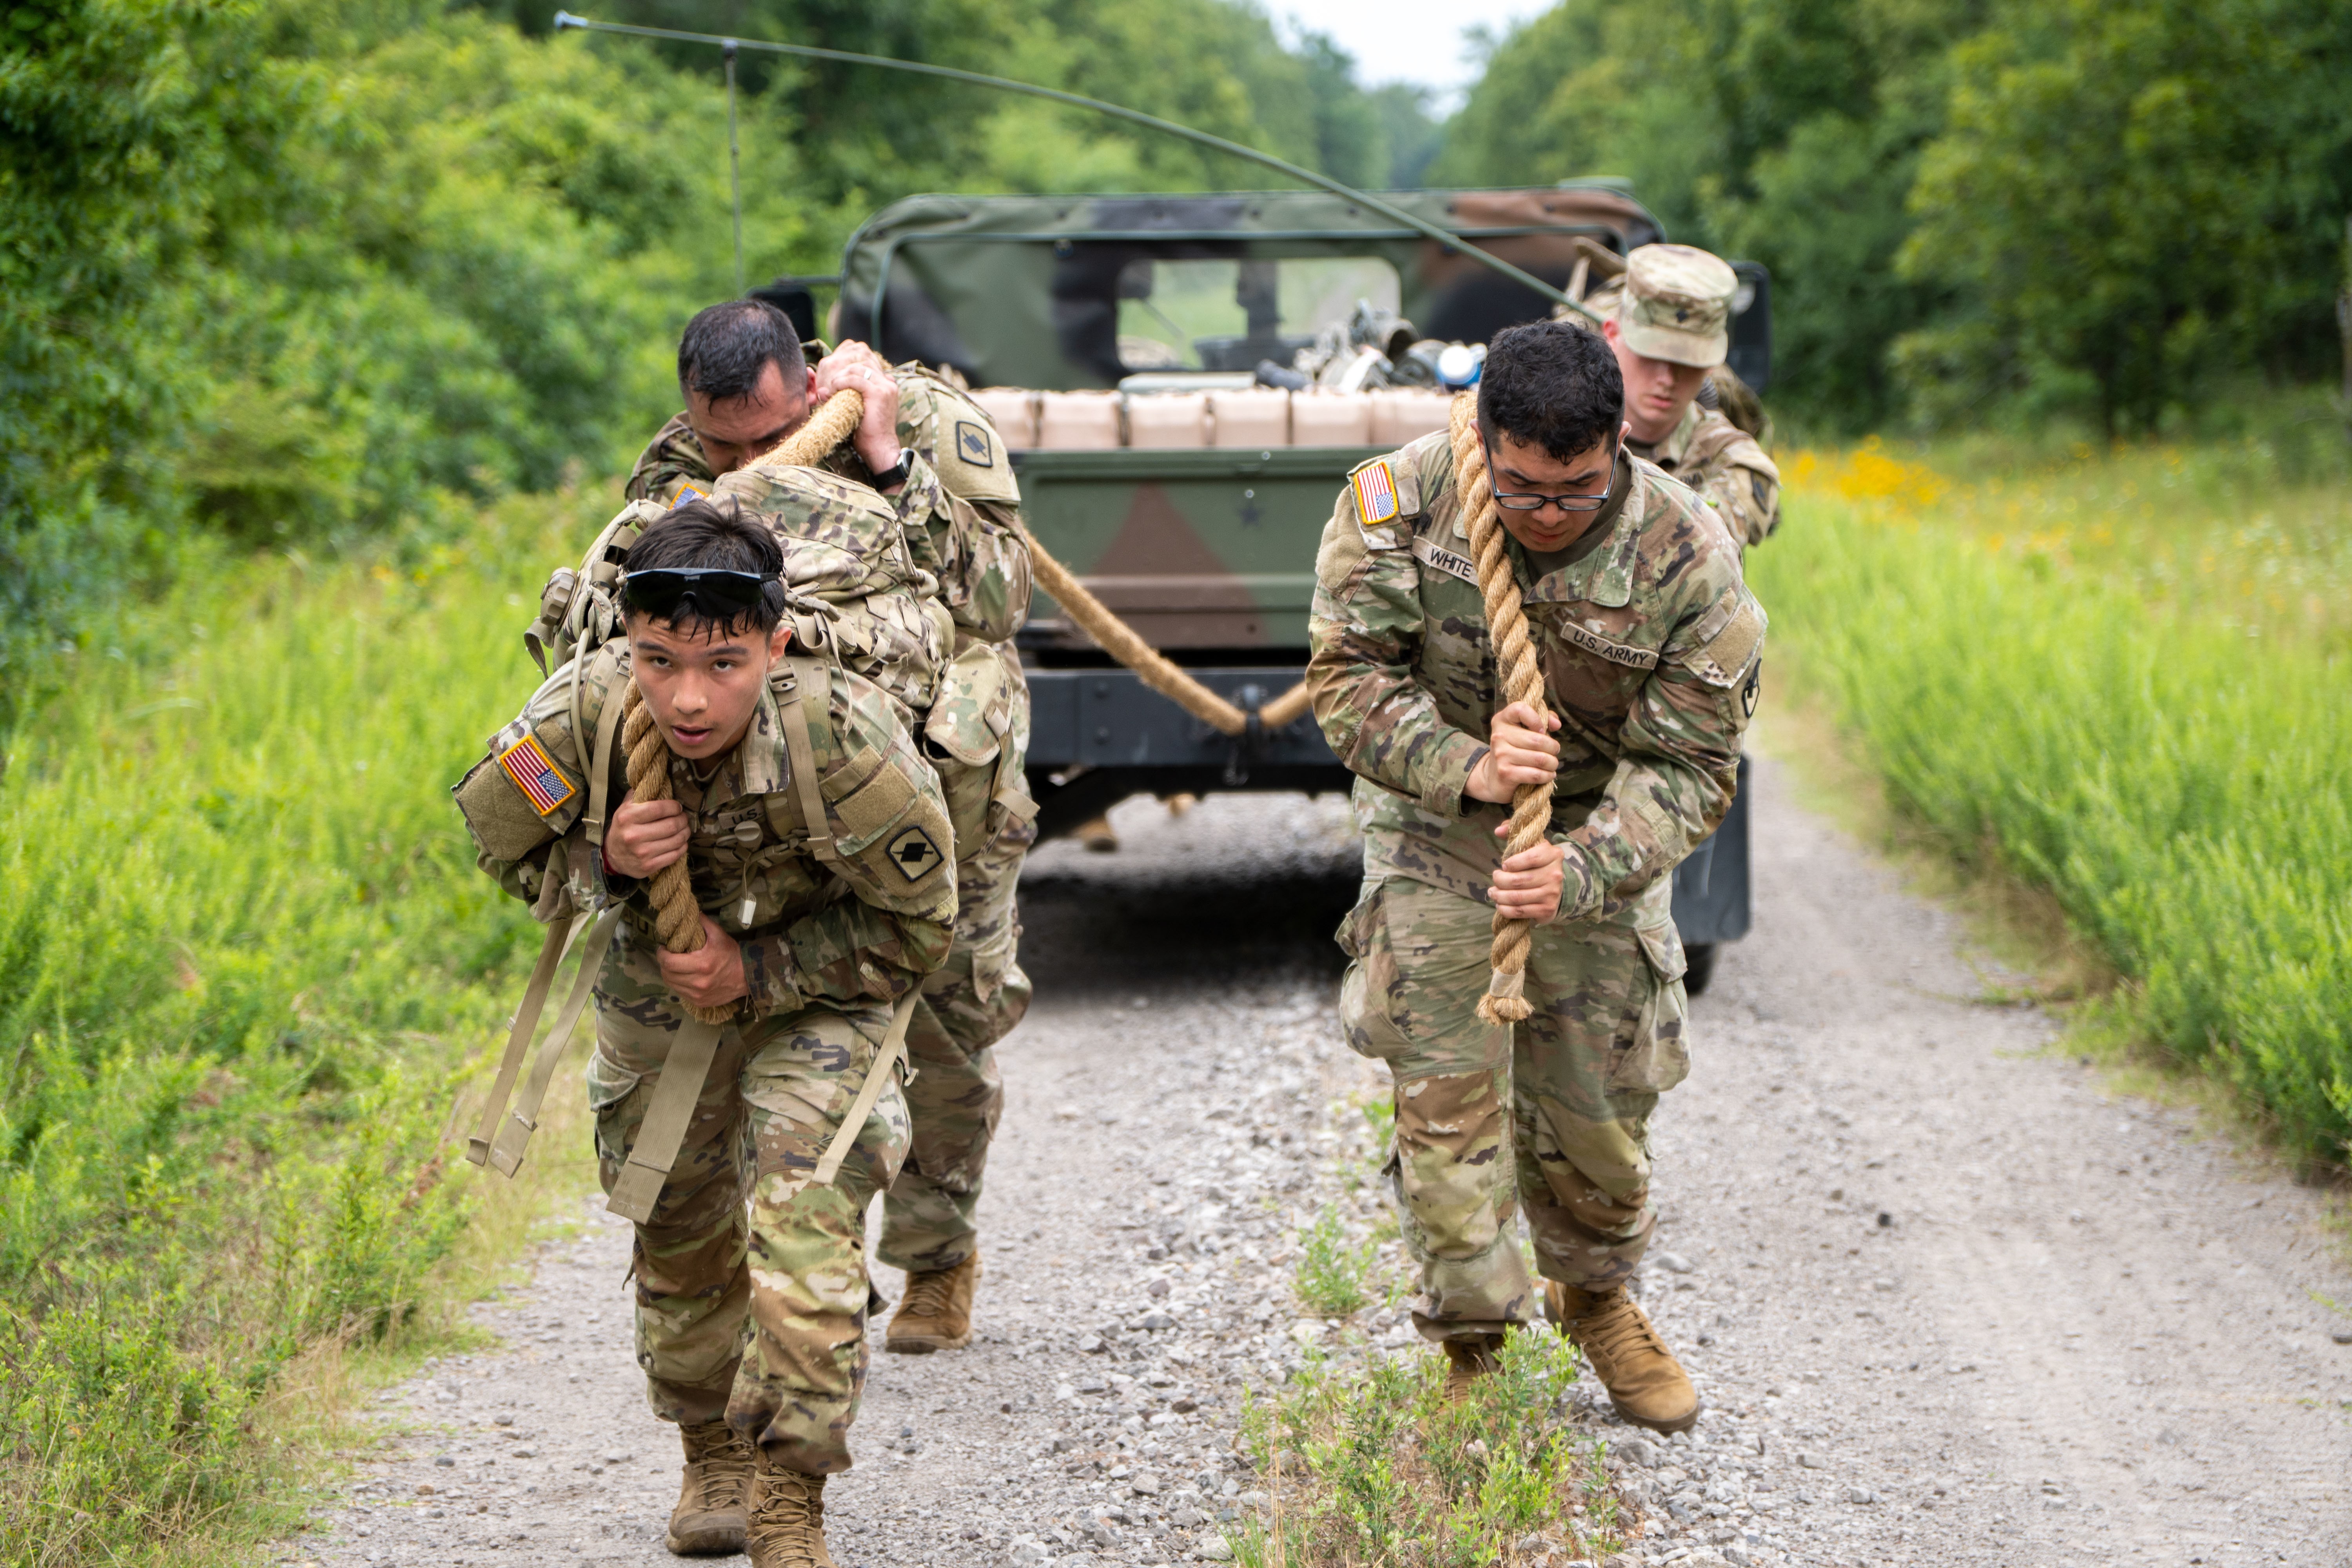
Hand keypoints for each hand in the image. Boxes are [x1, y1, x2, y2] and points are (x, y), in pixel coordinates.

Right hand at [604, 799, 687, 878]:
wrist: (612, 855)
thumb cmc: (623, 827)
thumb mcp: (625, 808)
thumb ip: (639, 795)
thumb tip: (658, 783)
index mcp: (627, 817)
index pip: (659, 808)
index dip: (674, 807)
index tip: (677, 807)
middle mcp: (633, 836)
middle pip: (671, 825)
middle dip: (683, 820)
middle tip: (684, 818)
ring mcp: (642, 853)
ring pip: (676, 840)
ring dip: (685, 833)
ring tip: (685, 829)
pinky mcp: (649, 866)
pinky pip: (675, 855)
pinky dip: (682, 847)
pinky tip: (681, 842)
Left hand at [657, 914, 748, 1010]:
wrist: (747, 976)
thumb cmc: (732, 954)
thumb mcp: (719, 935)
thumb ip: (702, 922)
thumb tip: (688, 912)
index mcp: (701, 965)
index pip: (669, 962)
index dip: (661, 954)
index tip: (662, 948)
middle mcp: (698, 983)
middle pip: (667, 974)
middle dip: (663, 963)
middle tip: (667, 955)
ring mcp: (698, 995)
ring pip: (671, 985)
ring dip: (669, 974)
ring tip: (674, 966)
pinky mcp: (699, 1002)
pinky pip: (680, 993)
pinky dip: (678, 984)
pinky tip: (683, 976)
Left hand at [811, 344, 903, 480]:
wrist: (879, 449)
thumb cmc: (865, 434)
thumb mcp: (856, 408)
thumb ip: (848, 394)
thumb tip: (824, 389)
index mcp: (886, 384)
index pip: (866, 361)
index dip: (848, 364)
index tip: (834, 375)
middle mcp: (888, 382)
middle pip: (862, 361)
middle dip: (842, 368)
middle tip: (830, 383)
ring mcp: (885, 386)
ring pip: (857, 368)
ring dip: (840, 376)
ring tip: (831, 389)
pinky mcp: (879, 393)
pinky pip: (855, 379)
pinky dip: (841, 383)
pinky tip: (834, 392)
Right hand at [1465, 701, 1560, 803]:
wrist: (1493, 777)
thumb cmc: (1515, 749)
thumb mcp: (1524, 730)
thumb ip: (1543, 719)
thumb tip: (1556, 724)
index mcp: (1502, 720)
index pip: (1520, 709)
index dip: (1537, 718)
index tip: (1542, 730)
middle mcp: (1499, 736)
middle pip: (1538, 740)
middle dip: (1553, 748)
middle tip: (1554, 752)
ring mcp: (1501, 755)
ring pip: (1540, 759)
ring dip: (1552, 763)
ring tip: (1552, 764)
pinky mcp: (1506, 773)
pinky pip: (1536, 774)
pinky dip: (1547, 776)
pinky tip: (1547, 775)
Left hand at [1489, 835, 1564, 921]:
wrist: (1556, 888)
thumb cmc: (1536, 864)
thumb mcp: (1529, 845)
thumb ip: (1513, 832)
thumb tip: (1498, 830)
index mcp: (1553, 854)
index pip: (1531, 857)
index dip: (1513, 862)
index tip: (1504, 865)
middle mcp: (1555, 874)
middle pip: (1519, 880)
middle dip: (1500, 880)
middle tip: (1495, 878)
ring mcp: (1552, 893)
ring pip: (1517, 897)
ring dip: (1499, 896)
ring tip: (1493, 892)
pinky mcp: (1547, 910)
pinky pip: (1520, 911)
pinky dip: (1505, 909)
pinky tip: (1500, 904)